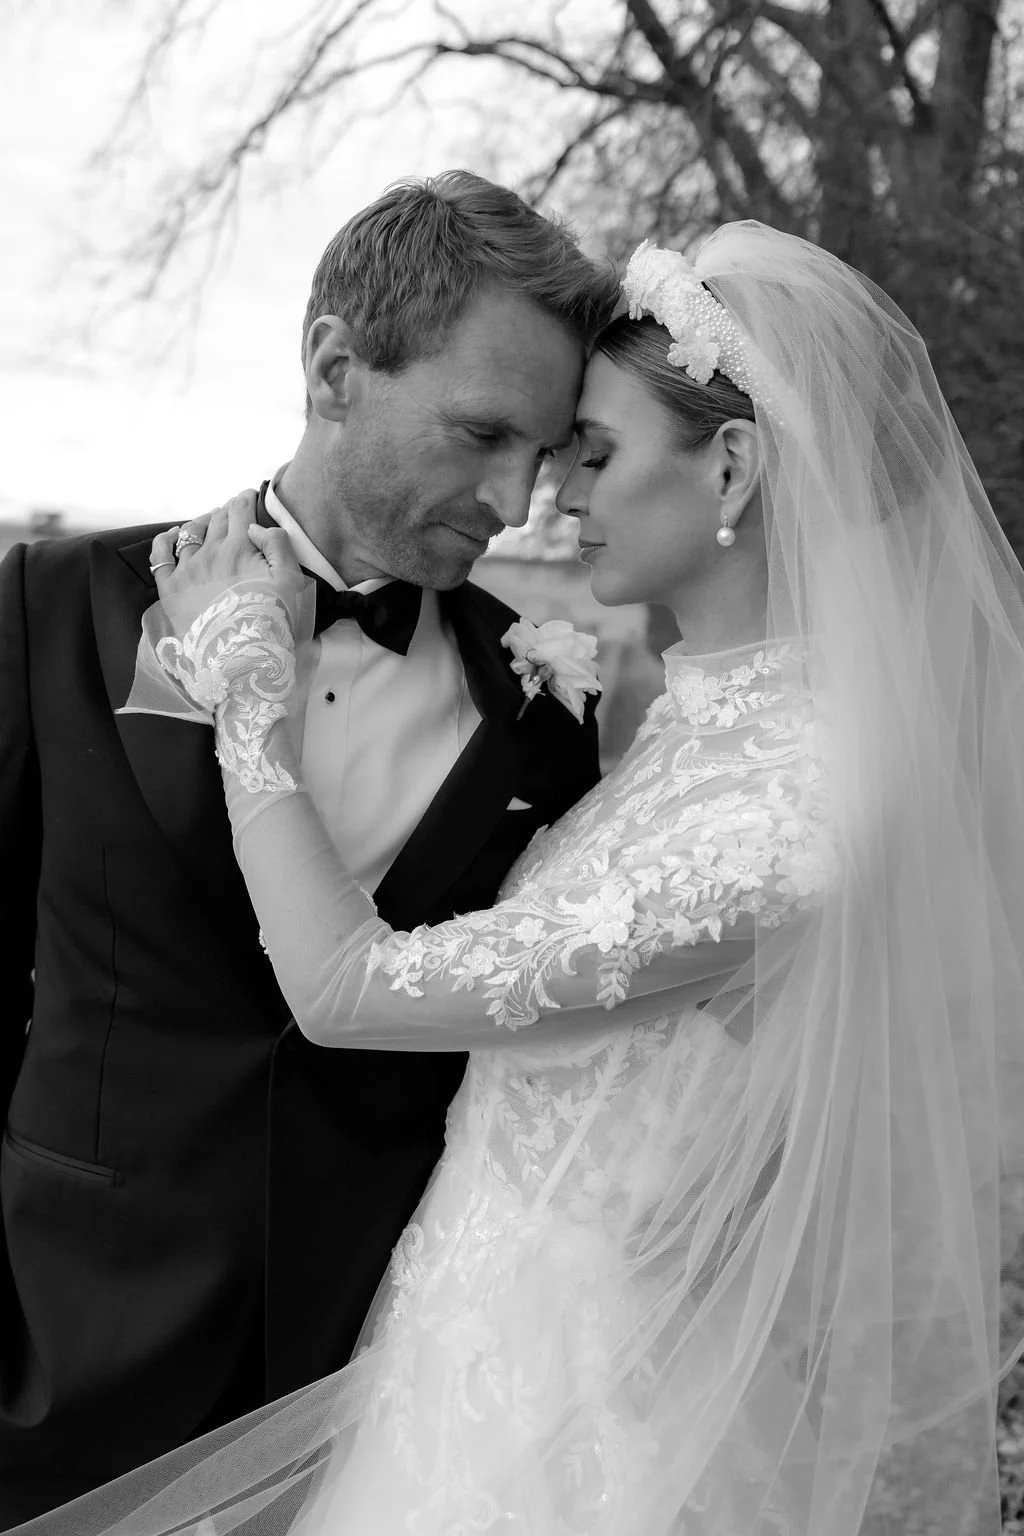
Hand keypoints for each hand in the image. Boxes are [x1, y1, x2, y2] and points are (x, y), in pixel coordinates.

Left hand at [150, 491, 303, 636]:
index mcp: (239, 548)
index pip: (240, 510)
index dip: (247, 499)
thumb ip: (277, 545)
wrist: (239, 661)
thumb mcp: (291, 582)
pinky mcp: (169, 588)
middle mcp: (210, 553)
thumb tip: (255, 527)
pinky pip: (161, 554)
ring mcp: (186, 569)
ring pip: (191, 532)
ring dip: (203, 522)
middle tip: (235, 511)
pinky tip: (174, 536)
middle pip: (217, 519)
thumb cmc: (272, 623)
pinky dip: (166, 539)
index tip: (251, 497)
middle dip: (228, 510)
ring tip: (211, 522)